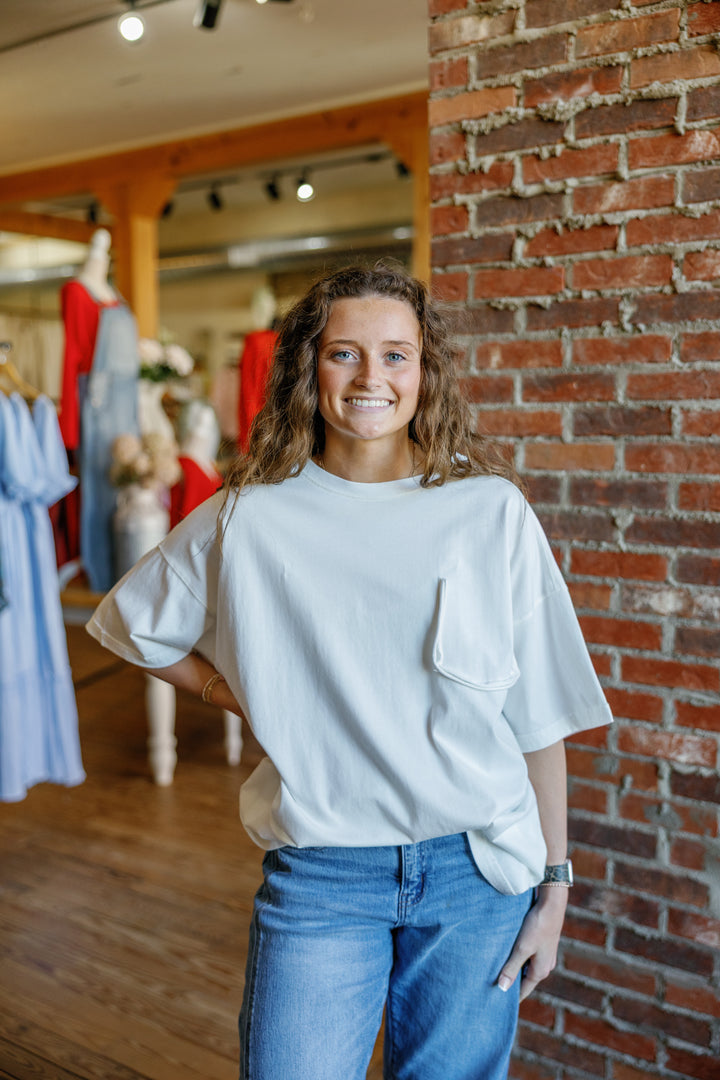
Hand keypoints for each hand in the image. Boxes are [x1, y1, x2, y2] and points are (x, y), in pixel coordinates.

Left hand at [497, 886, 567, 1000]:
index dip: (510, 996)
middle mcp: (545, 965)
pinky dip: (519, 956)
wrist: (552, 904)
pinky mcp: (543, 943)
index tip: (496, 1001)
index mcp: (540, 971)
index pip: (523, 991)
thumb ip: (512, 968)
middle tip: (491, 983)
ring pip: (526, 966)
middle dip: (511, 981)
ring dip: (514, 966)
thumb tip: (502, 989)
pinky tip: (508, 950)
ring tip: (497, 967)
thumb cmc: (537, 926)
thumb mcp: (522, 948)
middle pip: (525, 979)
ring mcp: (545, 954)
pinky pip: (529, 955)